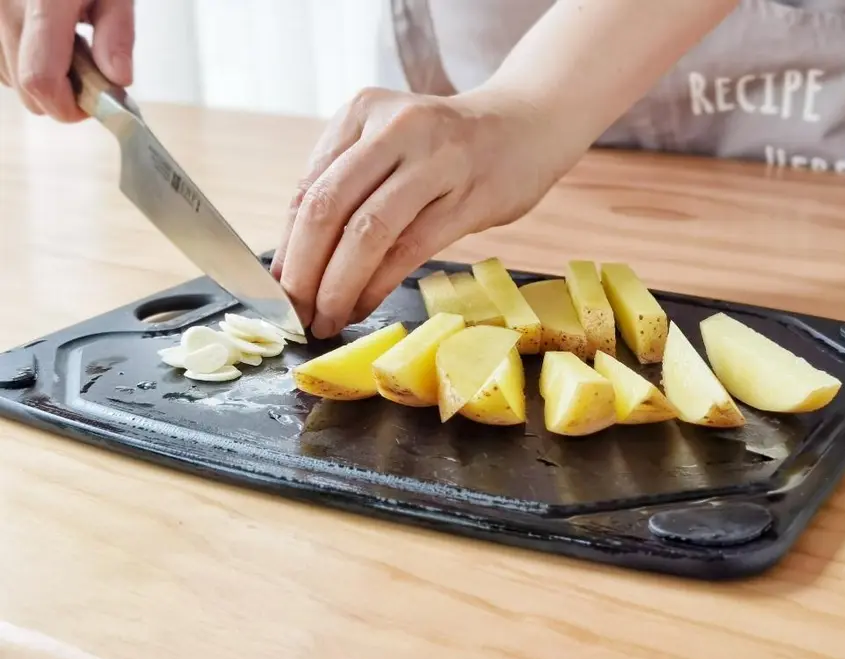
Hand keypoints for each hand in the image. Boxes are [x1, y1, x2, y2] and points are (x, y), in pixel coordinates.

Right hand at [0, 0, 133, 120]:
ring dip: (44, 76)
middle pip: (27, 89)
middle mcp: (2, 8)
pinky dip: (24, 60)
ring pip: (10, 79)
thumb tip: (117, 80)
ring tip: (65, 40)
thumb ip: (116, 33)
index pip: (41, 80)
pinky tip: (43, 36)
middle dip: (64, 94)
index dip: (70, 106)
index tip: (96, 101)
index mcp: (41, 1)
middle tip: (89, 65)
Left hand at [272, 87, 563, 338]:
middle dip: (304, 272)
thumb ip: (346, 187)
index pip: (308, 188)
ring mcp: (436, 161)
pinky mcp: (468, 197)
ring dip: (339, 286)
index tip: (276, 292)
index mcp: (363, 111)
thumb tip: (294, 264)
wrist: (525, 128)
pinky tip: (362, 306)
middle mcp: (396, 128)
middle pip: (329, 208)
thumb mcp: (388, 144)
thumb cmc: (446, 148)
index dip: (286, 248)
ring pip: (368, 233)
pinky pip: (408, 250)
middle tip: (295, 314)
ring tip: (326, 319)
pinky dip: (377, 285)